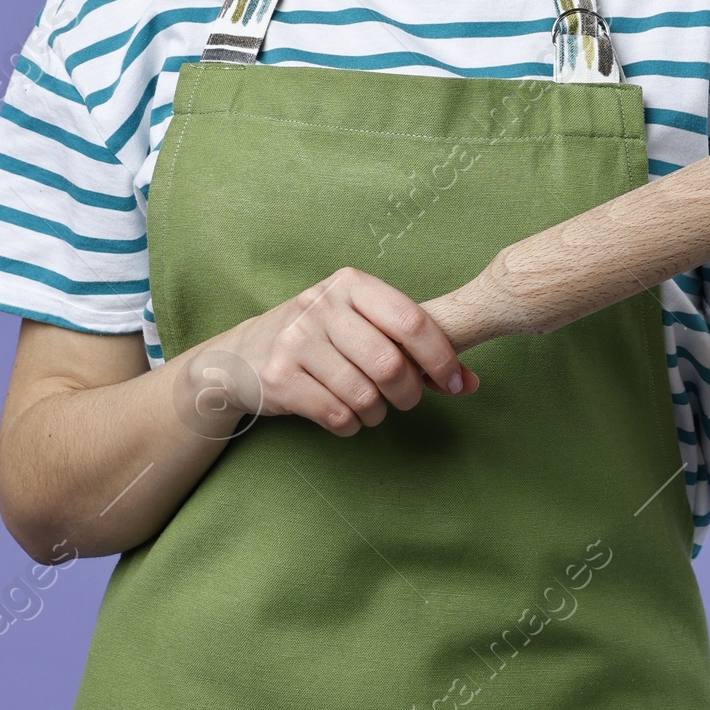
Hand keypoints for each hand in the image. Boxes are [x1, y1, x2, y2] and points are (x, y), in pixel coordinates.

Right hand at [221, 266, 478, 437]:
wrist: (241, 356)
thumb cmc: (319, 340)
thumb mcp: (360, 326)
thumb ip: (412, 348)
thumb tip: (468, 382)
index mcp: (349, 284)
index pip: (411, 320)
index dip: (442, 357)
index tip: (454, 381)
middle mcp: (320, 305)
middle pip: (390, 364)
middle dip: (409, 393)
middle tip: (406, 400)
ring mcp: (296, 340)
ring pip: (365, 395)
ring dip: (377, 413)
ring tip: (369, 407)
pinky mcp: (279, 377)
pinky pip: (337, 416)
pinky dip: (350, 425)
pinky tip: (342, 414)